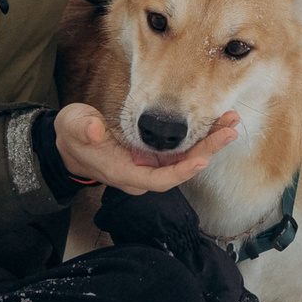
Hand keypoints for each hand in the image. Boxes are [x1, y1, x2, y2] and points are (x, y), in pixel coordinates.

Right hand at [53, 102, 238, 192]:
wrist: (73, 145)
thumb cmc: (73, 135)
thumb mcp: (72, 127)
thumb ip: (82, 127)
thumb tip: (93, 128)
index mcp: (122, 172)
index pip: (157, 179)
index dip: (180, 172)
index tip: (201, 161)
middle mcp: (141, 173)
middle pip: (180, 169)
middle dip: (206, 150)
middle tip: (229, 130)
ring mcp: (150, 165)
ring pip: (185, 159)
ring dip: (208, 142)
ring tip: (230, 122)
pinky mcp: (154, 155)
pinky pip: (182, 150)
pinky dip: (199, 136)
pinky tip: (213, 121)